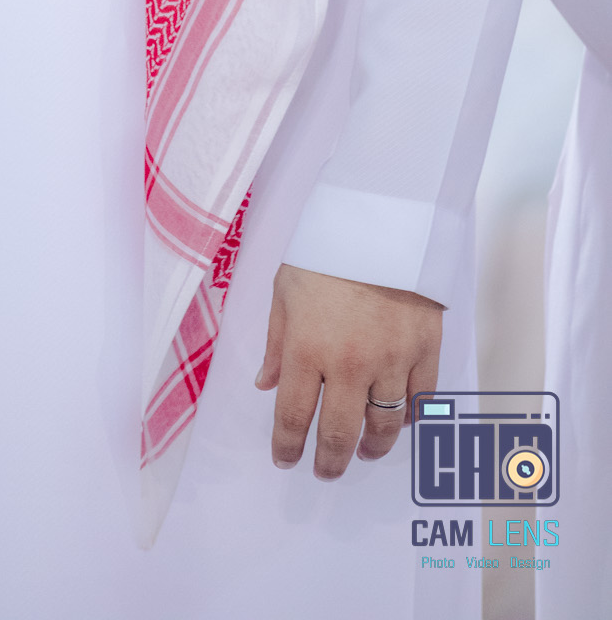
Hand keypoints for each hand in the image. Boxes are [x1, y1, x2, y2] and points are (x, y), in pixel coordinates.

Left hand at [255, 263, 441, 477]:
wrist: (382, 222)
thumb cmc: (325, 251)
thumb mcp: (284, 290)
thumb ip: (276, 342)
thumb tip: (267, 384)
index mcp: (306, 349)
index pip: (293, 416)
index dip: (287, 445)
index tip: (285, 460)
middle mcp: (348, 364)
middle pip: (338, 432)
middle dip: (328, 460)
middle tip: (324, 471)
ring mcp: (391, 362)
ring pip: (383, 426)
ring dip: (371, 448)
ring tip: (363, 454)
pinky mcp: (425, 352)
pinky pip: (419, 401)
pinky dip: (409, 419)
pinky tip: (398, 423)